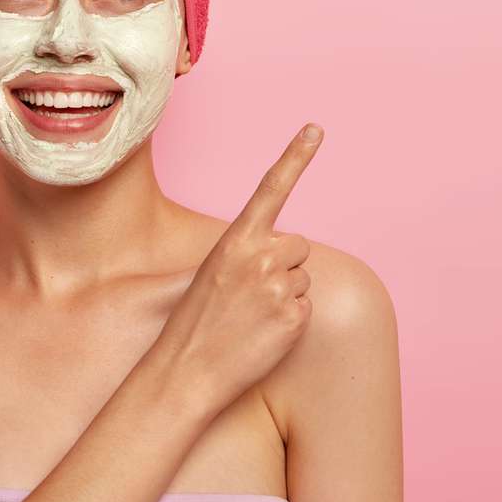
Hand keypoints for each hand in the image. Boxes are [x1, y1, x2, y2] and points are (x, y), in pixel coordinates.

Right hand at [151, 123, 323, 415]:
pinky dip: (290, 321)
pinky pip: (306, 308)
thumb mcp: (211, 272)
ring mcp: (280, 287)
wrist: (186, 372)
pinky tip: (262, 335)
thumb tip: (283, 248)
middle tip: (249, 294)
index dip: (296, 156)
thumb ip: (247, 252)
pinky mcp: (294, 317)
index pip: (271, 188)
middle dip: (283, 265)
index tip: (316, 128)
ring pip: (304, 278)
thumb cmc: (194, 322)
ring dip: (286, 294)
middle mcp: (261, 256)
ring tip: (252, 317)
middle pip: (298, 246)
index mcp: (235, 239)